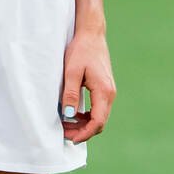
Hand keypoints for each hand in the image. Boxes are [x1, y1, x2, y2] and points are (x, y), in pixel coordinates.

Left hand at [58, 24, 115, 144]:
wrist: (91, 34)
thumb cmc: (81, 50)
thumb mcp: (72, 72)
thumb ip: (71, 94)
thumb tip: (69, 115)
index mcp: (104, 91)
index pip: (98, 121)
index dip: (85, 134)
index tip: (71, 139)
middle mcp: (110, 93)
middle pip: (99, 122)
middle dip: (82, 131)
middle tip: (64, 133)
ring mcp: (109, 91)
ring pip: (99, 116)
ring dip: (84, 124)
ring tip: (66, 125)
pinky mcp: (104, 88)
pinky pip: (98, 108)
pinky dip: (87, 116)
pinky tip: (74, 115)